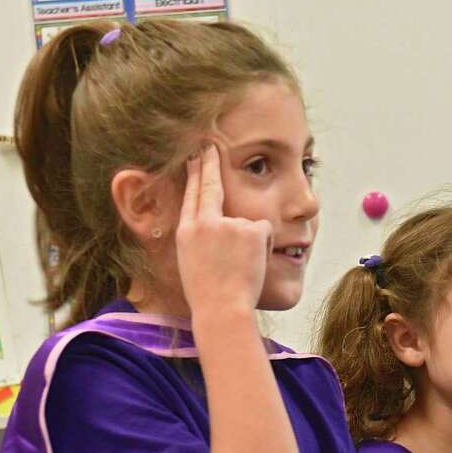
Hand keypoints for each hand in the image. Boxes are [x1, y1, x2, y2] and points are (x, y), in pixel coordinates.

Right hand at [174, 143, 273, 315]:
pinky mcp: (250, 229)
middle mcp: (205, 223)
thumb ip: (202, 239)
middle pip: (209, 185)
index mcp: (187, 232)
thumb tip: (212, 226)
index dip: (193, 174)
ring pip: (250, 223)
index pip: (190, 195)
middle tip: (209, 142)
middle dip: (209, 161)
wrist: (222, 310)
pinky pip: (264, 232)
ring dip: (252, 244)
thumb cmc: (210, 297)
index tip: (194, 156)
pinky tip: (253, 262)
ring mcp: (228, 224)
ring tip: (241, 267)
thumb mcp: (194, 263)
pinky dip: (264, 247)